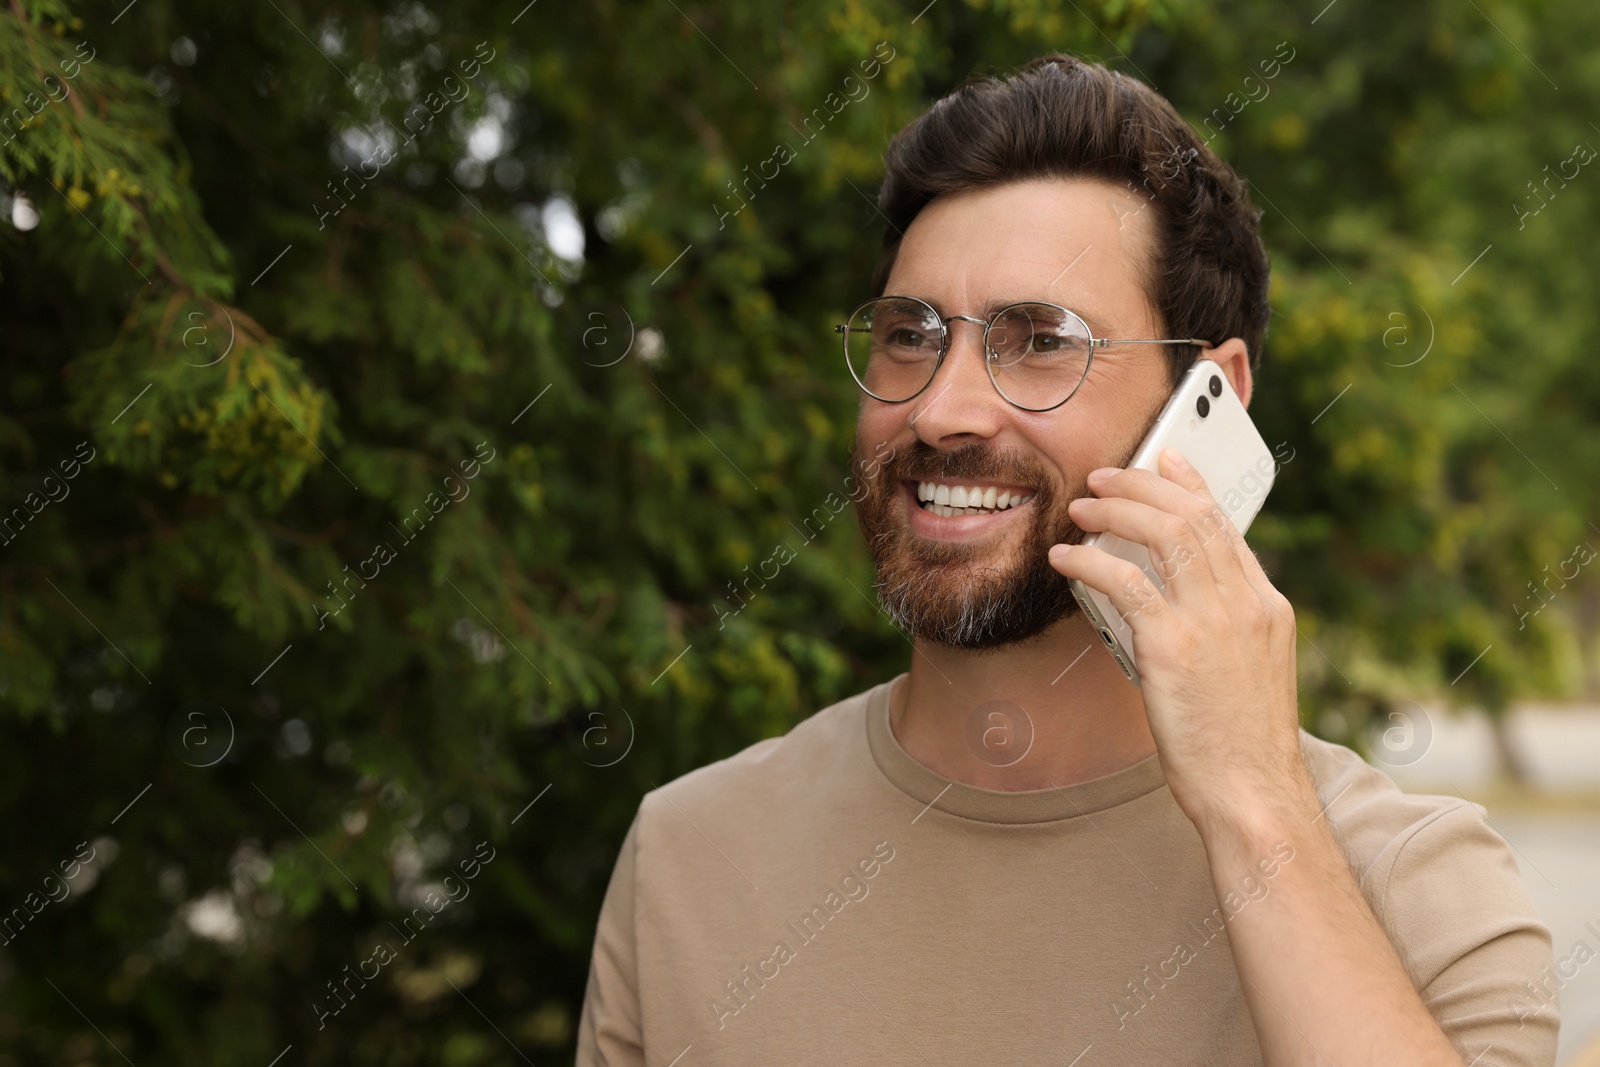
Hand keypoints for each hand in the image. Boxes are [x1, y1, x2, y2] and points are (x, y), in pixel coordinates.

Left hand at [1046, 449, 1311, 831]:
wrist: (1252, 793)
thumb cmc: (1241, 745)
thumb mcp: (1248, 671)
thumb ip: (1221, 626)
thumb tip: (1169, 597)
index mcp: (1267, 606)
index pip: (1226, 524)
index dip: (1189, 484)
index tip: (1164, 456)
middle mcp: (1245, 603)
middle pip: (1192, 516)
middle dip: (1142, 483)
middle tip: (1103, 476)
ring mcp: (1213, 622)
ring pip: (1162, 533)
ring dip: (1114, 509)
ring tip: (1080, 505)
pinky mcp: (1174, 647)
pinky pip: (1124, 581)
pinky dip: (1089, 562)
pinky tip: (1064, 559)